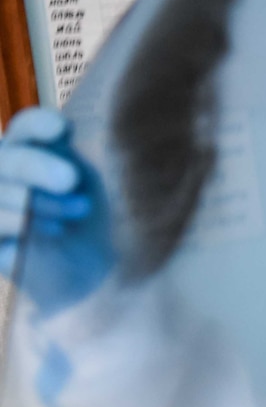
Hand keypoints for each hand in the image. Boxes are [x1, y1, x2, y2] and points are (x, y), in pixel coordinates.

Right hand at [0, 107, 113, 315]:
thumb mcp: (110, 188)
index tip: (65, 130)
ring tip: (70, 216)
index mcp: (45, 156)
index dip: (39, 125)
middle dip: (35, 165)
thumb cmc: (114, 226)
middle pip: (5, 156)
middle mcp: (15, 177)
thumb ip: (103, 158)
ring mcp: (1, 208)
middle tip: (70, 180)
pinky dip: (12, 227)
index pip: (28, 128)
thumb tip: (101, 129)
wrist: (107, 281)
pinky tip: (41, 236)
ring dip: (31, 201)